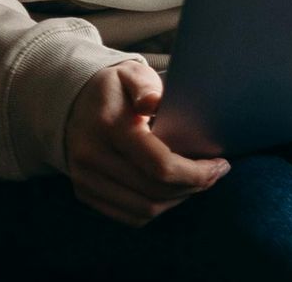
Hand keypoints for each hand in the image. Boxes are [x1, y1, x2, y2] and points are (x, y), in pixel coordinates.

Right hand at [63, 60, 229, 226]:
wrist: (70, 102)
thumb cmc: (114, 87)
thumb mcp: (131, 74)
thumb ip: (146, 87)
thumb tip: (152, 103)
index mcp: (109, 127)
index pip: (160, 165)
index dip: (196, 172)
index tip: (221, 164)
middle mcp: (92, 158)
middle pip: (154, 192)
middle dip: (194, 186)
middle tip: (216, 173)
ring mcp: (85, 180)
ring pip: (143, 209)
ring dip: (177, 200)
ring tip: (197, 182)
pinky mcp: (84, 193)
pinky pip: (128, 216)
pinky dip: (156, 209)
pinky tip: (173, 191)